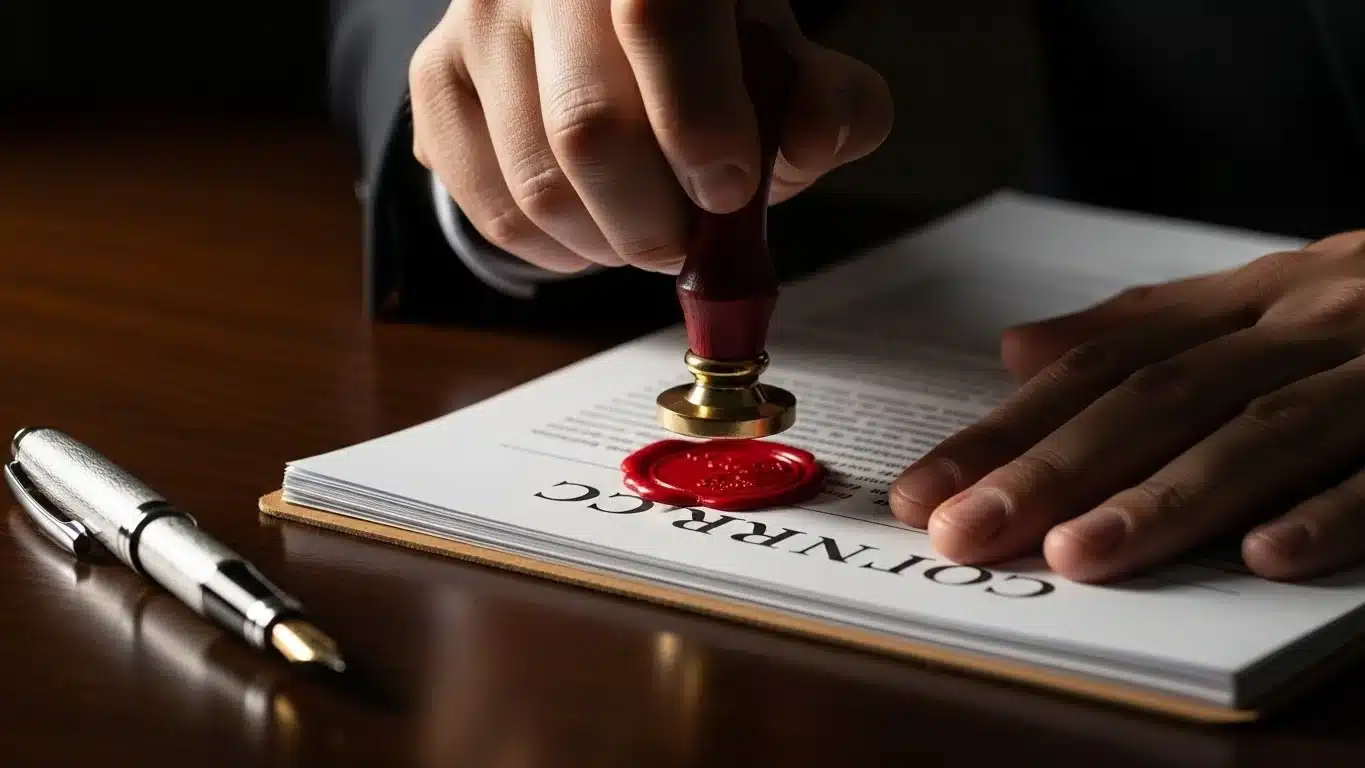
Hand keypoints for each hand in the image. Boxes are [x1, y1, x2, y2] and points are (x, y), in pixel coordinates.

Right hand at [408, 0, 891, 273]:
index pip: (656, 14)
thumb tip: (811, 141)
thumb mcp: (785, 65)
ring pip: (537, 185)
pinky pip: (489, 209)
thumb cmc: (709, 53)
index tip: (727, 189)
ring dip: (609, 246)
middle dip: (655, 220)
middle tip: (688, 240)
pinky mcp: (435, 77)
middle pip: (587, 127)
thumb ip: (831, 102)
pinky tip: (593, 234)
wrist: (610, 23)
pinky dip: (555, 252)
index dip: (697, 120)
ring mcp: (478, 21)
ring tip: (646, 234)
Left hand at [891, 230, 1364, 582]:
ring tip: (1079, 555)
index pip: (1105, 364)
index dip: (1007, 425)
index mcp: (1255, 301)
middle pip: (1159, 396)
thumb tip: (1019, 348)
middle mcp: (1310, 324)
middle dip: (1052, 467)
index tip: (926, 487)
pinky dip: (1335, 510)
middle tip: (966, 530)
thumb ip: (1154, 324)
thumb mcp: (1272, 296)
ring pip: (1262, 431)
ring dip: (1167, 497)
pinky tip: (1265, 556)